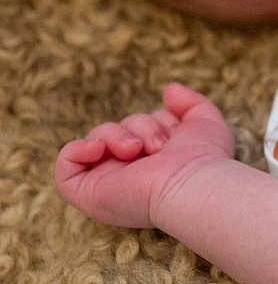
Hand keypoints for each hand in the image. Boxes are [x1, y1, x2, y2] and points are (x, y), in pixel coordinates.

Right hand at [55, 84, 234, 228]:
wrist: (191, 184)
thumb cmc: (203, 159)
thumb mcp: (204, 122)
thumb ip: (190, 103)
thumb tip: (169, 90)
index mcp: (153, 160)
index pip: (142, 125)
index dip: (157, 120)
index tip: (176, 132)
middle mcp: (129, 172)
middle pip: (120, 127)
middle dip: (141, 126)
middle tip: (158, 147)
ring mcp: (107, 182)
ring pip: (97, 138)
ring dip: (118, 136)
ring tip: (137, 151)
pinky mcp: (87, 193)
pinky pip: (66, 164)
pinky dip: (77, 149)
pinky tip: (100, 148)